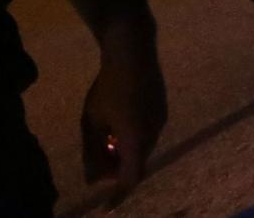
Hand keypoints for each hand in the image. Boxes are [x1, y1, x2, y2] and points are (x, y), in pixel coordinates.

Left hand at [79, 19, 167, 204]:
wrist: (133, 51)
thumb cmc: (108, 87)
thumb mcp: (92, 121)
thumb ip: (92, 153)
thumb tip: (91, 180)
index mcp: (136, 139)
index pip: (131, 178)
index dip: (118, 195)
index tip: (107, 207)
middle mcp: (154, 133)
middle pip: (137, 163)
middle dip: (116, 169)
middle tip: (95, 165)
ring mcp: (160, 120)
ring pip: (142, 148)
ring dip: (124, 153)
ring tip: (103, 142)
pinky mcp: (161, 108)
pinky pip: (147, 134)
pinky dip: (131, 139)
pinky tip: (117, 125)